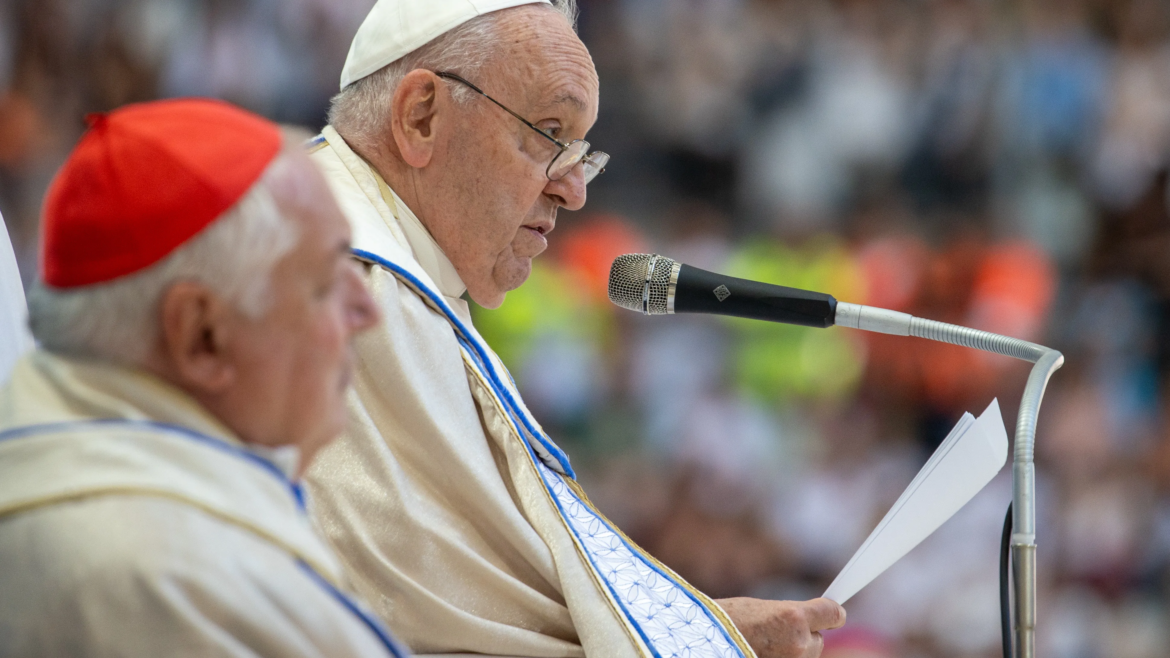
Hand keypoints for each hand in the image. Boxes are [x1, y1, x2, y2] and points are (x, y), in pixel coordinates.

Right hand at [715, 597, 845, 657]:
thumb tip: (807, 618)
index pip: (831, 613)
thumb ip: (788, 614)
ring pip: (805, 655)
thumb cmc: (725, 622)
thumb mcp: (759, 609)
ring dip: (792, 652)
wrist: (702, 641)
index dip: (832, 613)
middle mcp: (799, 642)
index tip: (835, 614)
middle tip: (776, 633)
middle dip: (803, 636)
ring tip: (762, 645)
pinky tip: (764, 652)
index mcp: (793, 617)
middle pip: (817, 639)